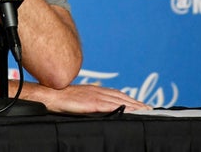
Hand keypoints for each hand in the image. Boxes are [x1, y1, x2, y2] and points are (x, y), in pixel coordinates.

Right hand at [33, 83, 151, 113]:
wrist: (51, 95)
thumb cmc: (62, 99)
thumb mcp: (80, 99)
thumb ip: (91, 103)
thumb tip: (101, 111)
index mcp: (95, 90)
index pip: (117, 94)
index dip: (131, 99)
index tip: (142, 104)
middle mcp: (98, 90)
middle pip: (122, 97)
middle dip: (137, 102)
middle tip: (150, 108)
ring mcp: (95, 96)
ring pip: (119, 100)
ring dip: (134, 105)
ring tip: (145, 110)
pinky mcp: (91, 103)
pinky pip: (110, 105)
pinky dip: (122, 107)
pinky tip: (130, 111)